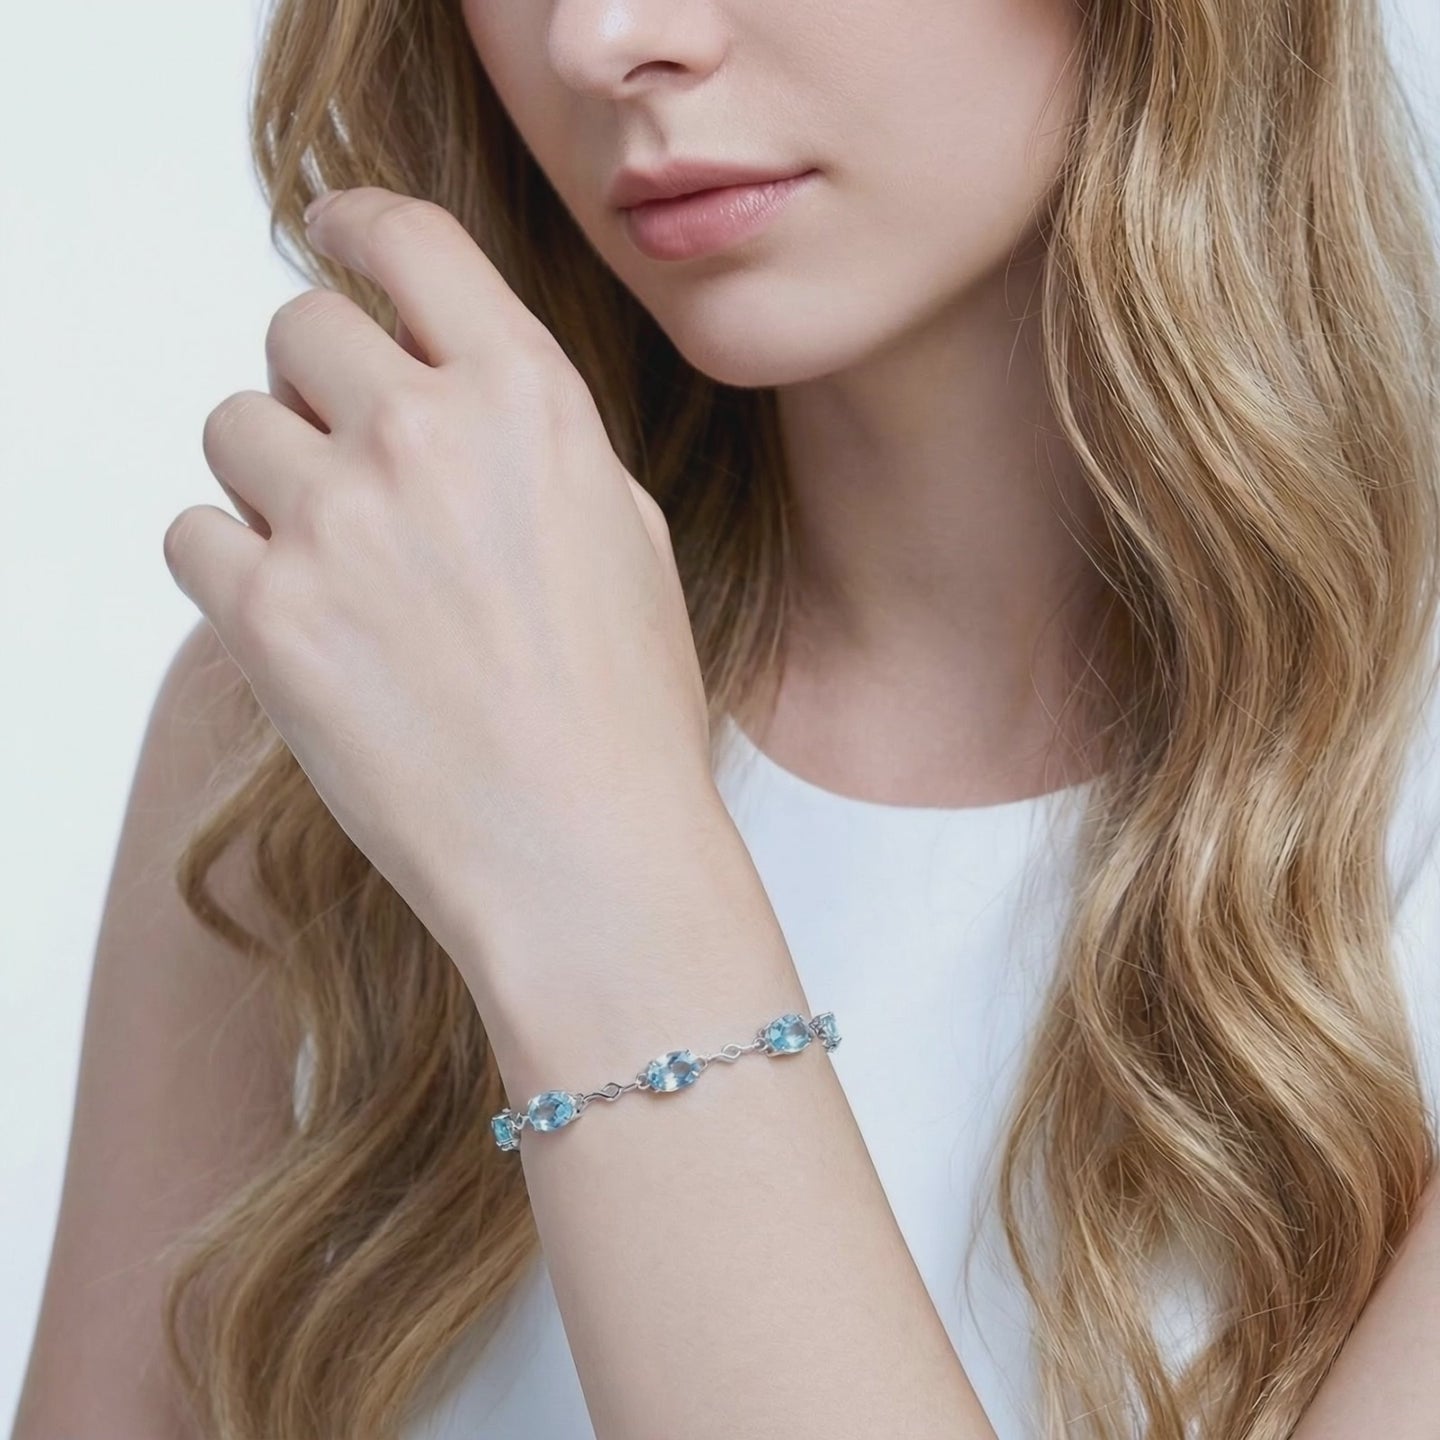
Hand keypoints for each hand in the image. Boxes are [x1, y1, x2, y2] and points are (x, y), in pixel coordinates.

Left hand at [163, 186, 718, 971]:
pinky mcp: (267, 613)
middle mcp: (426, 434)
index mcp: (530, 400)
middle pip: (296, 326)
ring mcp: (338, 520)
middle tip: (351, 462)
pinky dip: (234, 568)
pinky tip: (305, 622)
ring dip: (273, 481)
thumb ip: (529, 435)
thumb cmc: (623, 711)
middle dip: (315, 381)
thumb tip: (445, 386)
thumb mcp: (622, 535)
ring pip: (233, 428)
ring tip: (341, 568)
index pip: (411, 242)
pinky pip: (193, 533)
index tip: (331, 230)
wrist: (585, 852)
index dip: (356, 224)